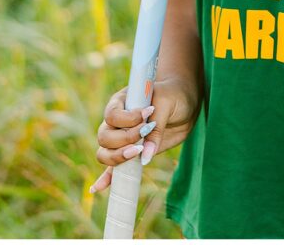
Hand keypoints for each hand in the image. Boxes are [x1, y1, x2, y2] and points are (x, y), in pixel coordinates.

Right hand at [90, 76, 200, 193]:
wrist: (185, 103)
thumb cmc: (173, 95)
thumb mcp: (167, 103)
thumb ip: (156, 128)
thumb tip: (145, 157)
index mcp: (122, 102)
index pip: (112, 115)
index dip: (127, 120)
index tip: (146, 117)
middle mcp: (117, 121)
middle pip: (104, 137)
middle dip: (123, 140)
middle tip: (144, 134)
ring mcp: (122, 138)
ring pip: (105, 153)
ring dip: (117, 157)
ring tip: (137, 153)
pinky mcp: (131, 152)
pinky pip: (113, 167)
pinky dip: (106, 178)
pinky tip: (98, 188)